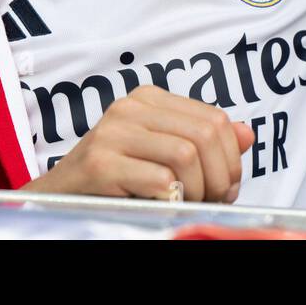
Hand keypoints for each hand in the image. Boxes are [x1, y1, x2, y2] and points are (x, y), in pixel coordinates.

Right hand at [22, 86, 255, 201]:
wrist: (58, 197)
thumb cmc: (114, 178)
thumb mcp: (161, 152)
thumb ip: (202, 141)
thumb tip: (247, 133)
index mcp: (149, 99)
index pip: (213, 118)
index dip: (231, 157)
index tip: (226, 185)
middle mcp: (130, 108)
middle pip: (204, 134)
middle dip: (220, 175)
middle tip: (214, 200)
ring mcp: (113, 133)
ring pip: (186, 154)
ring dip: (198, 190)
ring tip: (189, 203)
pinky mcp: (101, 163)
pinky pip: (160, 179)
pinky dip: (172, 198)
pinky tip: (163, 205)